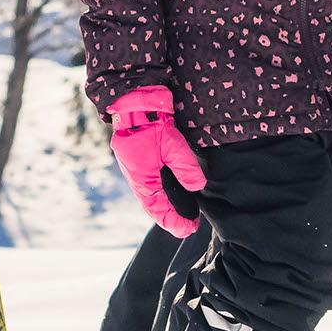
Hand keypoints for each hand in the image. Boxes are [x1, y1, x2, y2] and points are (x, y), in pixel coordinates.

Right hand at [106, 87, 204, 238]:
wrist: (134, 101)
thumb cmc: (150, 123)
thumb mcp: (172, 145)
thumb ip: (185, 168)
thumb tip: (197, 187)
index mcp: (142, 179)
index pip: (157, 209)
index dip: (173, 222)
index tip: (189, 229)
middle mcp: (137, 178)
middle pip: (153, 206)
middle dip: (169, 218)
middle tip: (187, 226)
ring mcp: (136, 169)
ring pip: (150, 196)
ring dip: (164, 207)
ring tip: (180, 214)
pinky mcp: (140, 160)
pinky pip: (149, 185)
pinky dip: (160, 193)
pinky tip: (170, 192)